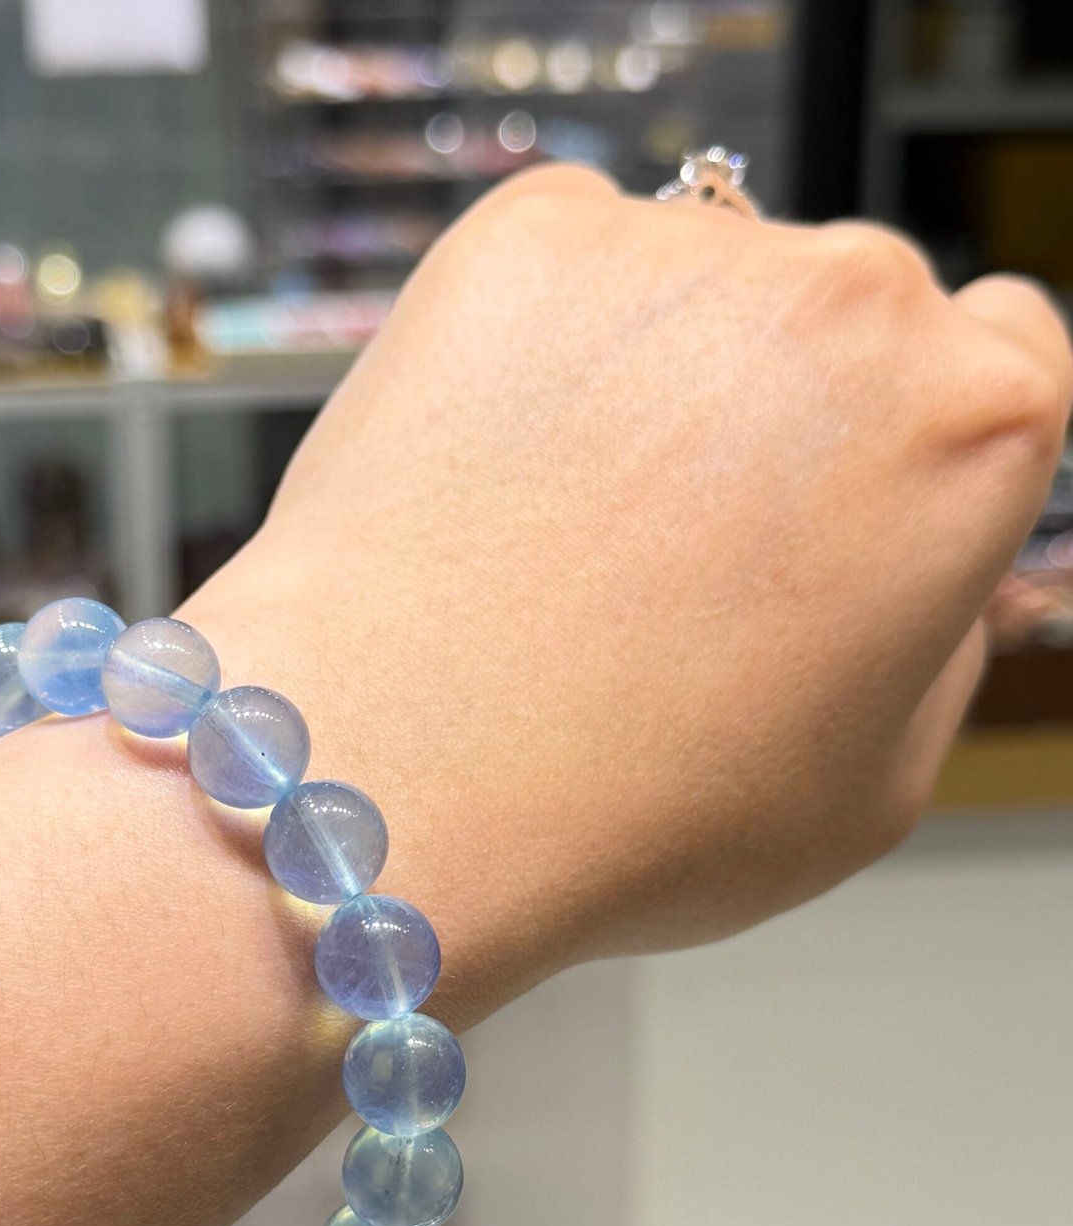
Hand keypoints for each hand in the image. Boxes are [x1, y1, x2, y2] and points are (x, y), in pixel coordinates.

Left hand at [181, 166, 1071, 1015]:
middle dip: (780, 408)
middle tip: (670, 541)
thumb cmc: (627, 815)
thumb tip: (921, 565)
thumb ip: (931, 639)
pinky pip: (559, 271)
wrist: (399, 778)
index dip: (907, 437)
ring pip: (690, 290)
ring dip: (648, 375)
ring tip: (553, 527)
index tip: (833, 489)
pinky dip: (531, 346)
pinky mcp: (524, 239)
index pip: (999, 357)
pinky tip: (489, 469)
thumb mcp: (868, 788)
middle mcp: (851, 301)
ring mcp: (680, 254)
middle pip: (843, 317)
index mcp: (976, 423)